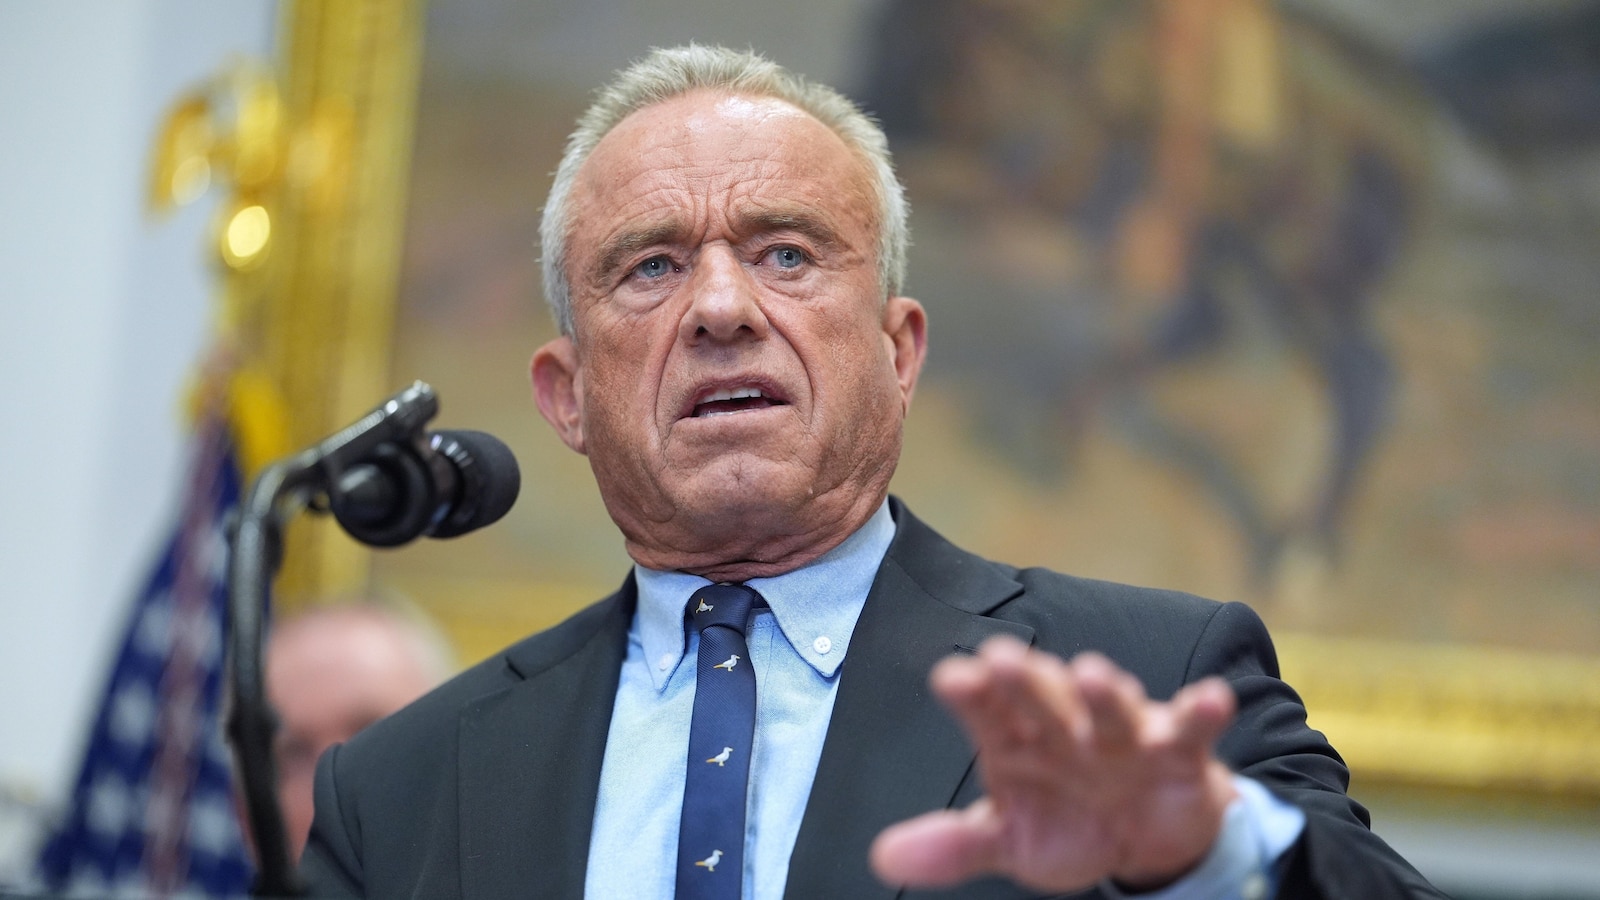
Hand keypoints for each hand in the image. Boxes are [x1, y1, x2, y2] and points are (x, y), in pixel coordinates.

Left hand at [870, 637, 1238, 892]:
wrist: (1146, 836)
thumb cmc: (1067, 820)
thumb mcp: (1009, 840)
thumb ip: (954, 844)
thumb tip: (883, 859)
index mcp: (1017, 739)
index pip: (988, 712)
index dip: (972, 695)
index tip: (952, 678)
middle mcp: (1066, 726)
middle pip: (1044, 699)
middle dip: (1028, 682)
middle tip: (1004, 660)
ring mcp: (1122, 733)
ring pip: (1111, 708)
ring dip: (1104, 694)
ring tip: (1093, 675)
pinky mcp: (1177, 749)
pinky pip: (1190, 728)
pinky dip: (1202, 713)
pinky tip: (1210, 699)